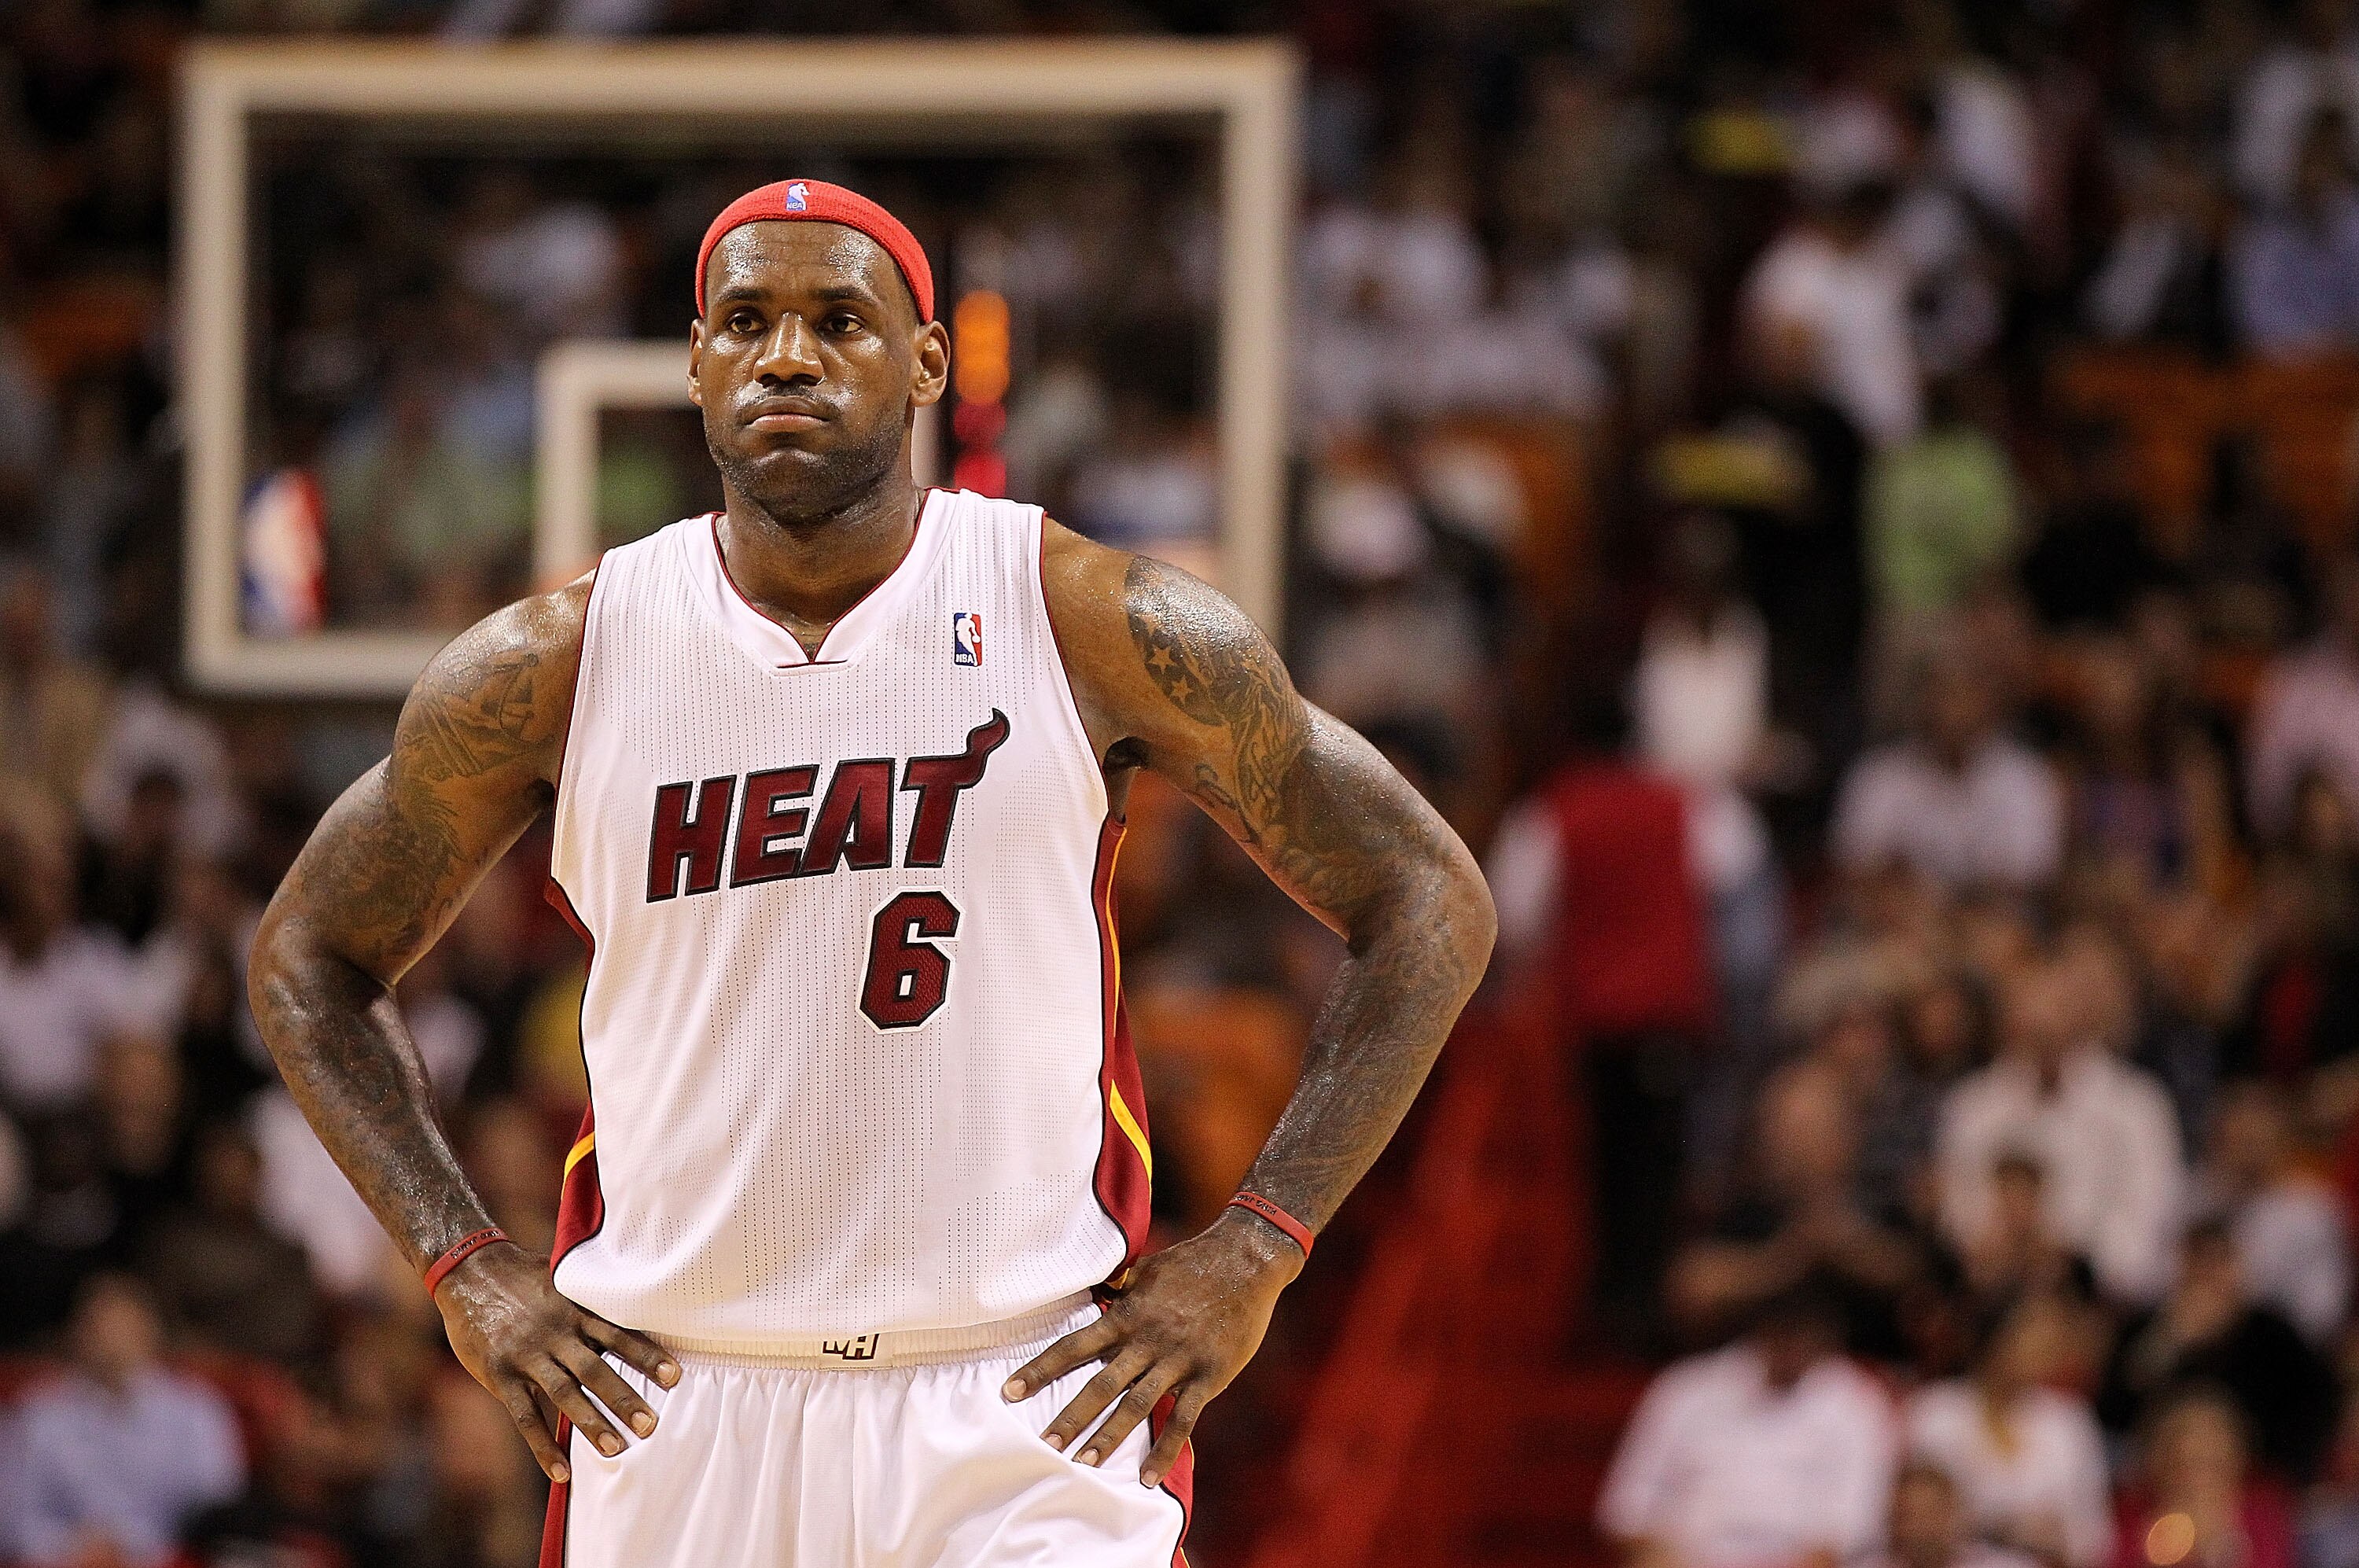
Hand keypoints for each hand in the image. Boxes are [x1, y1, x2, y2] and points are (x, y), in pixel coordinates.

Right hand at [435, 1240, 679, 1482]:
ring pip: (564, 1395)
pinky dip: (543, 1446)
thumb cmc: (522, 1275)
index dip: (646, 1355)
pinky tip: (561, 1473)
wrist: (468, 1270)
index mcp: (574, 1309)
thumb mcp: (561, 1279)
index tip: (674, 1376)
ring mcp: (527, 1355)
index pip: (617, 1334)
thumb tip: (631, 1303)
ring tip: (616, 1449)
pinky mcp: (499, 1375)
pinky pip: (526, 1416)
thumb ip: (589, 1300)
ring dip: (591, 1424)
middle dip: (624, 1398)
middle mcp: (555, 1333)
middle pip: (595, 1370)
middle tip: (651, 1425)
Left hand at [1002, 1206, 1302, 1487]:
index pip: (1074, 1346)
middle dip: (1071, 1415)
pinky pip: (1184, 1419)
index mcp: (1128, 1314)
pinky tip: (1147, 1477)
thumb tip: (1098, 1294)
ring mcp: (1179, 1360)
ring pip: (1137, 1405)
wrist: (1248, 1259)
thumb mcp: (1149, 1270)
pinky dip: (1165, 1450)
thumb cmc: (1194, 1261)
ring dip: (1108, 1436)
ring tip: (1083, 1464)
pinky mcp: (1209, 1375)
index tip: (1009, 1391)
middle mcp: (1147, 1340)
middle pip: (1101, 1384)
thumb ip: (1122, 1290)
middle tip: (1045, 1444)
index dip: (1040, 1369)